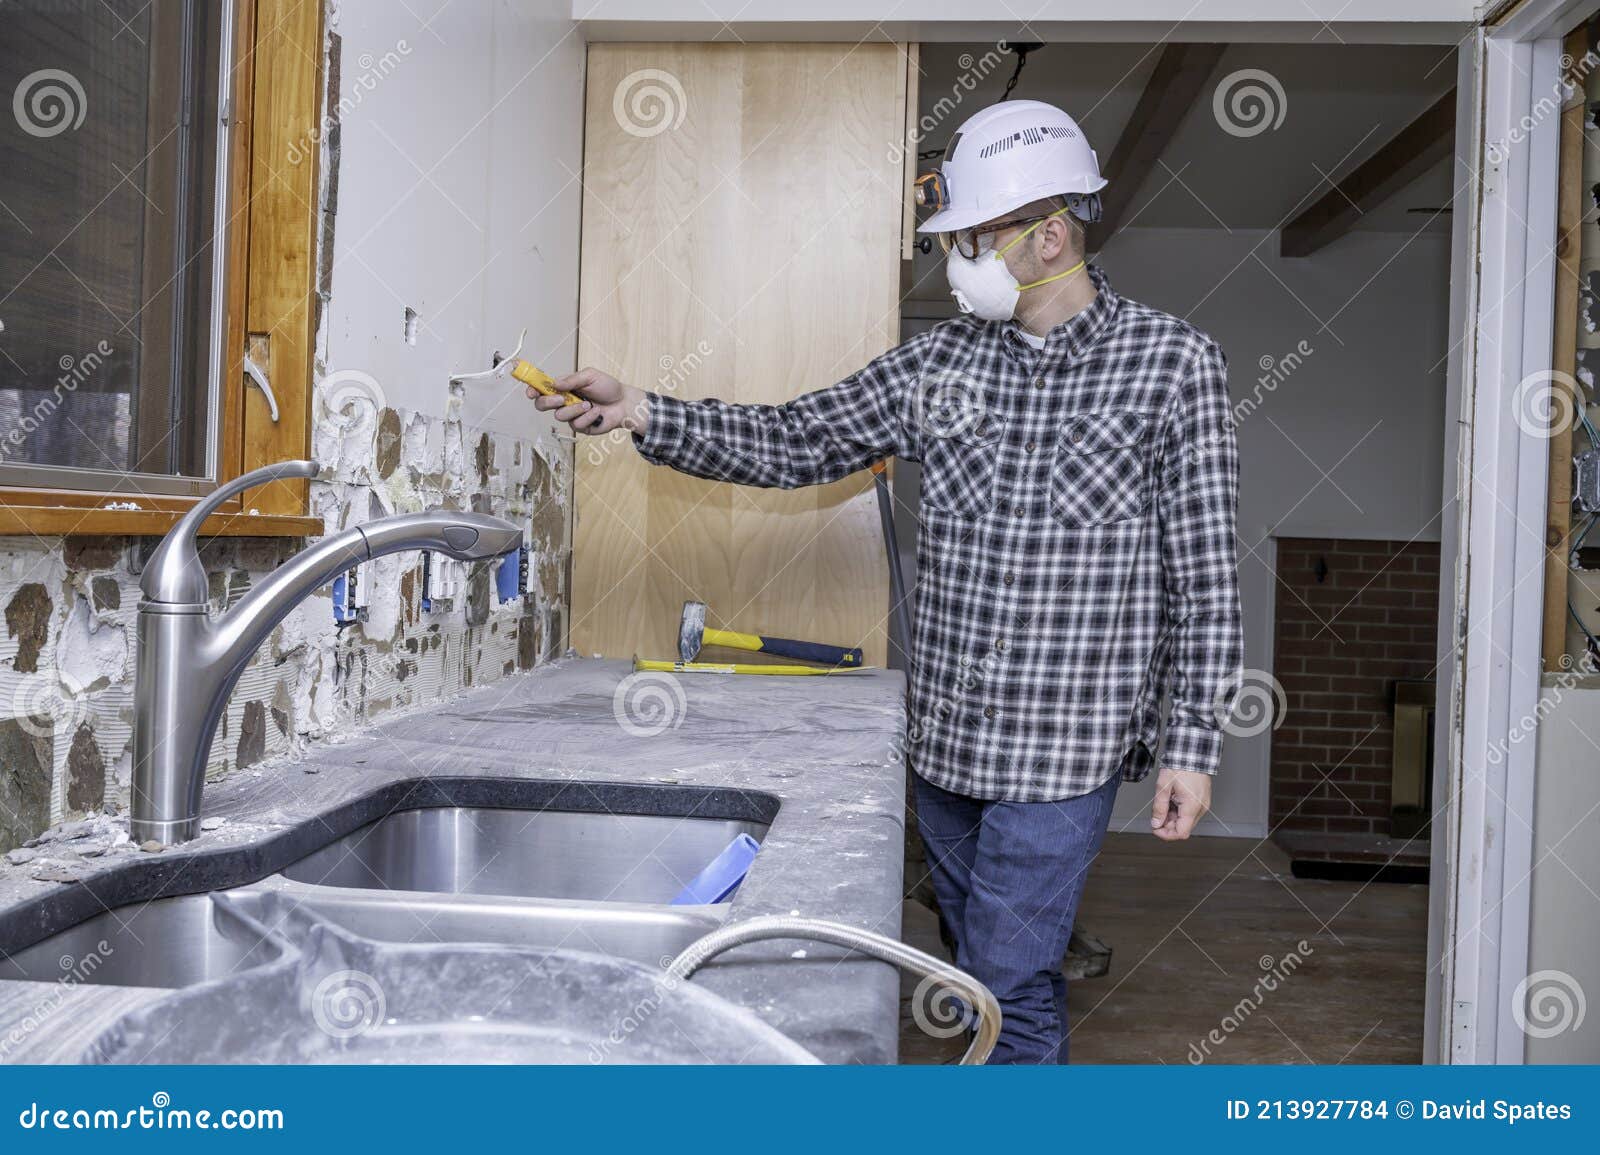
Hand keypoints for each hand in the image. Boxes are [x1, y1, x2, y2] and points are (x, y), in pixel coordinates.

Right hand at [531, 367, 649, 436]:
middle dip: (548, 402)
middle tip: (561, 399)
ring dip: (575, 409)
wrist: (623, 403)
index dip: (532, 390)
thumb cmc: (608, 387)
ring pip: (559, 416)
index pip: (541, 388)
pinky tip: (597, 413)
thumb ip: (572, 380)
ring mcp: (571, 415)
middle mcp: (563, 401)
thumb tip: (554, 383)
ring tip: (589, 404)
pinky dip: (588, 417)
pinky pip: (576, 424)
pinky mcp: (580, 427)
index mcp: (563, 387)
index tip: (531, 392)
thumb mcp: (590, 376)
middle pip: (542, 405)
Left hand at [1150, 767, 1210, 840]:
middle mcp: (1201, 808)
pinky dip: (1179, 811)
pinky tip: (1172, 800)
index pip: (1181, 833)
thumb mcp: (1163, 787)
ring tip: (1165, 802)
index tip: (1155, 828)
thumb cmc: (1180, 766)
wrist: (1193, 753)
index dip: (1166, 834)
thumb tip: (1156, 823)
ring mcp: (1203, 804)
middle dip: (1168, 824)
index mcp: (1192, 807)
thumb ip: (1159, 807)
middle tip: (1157, 813)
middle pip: (1183, 828)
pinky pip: (1190, 812)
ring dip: (1173, 817)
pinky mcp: (1202, 800)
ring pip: (1186, 821)